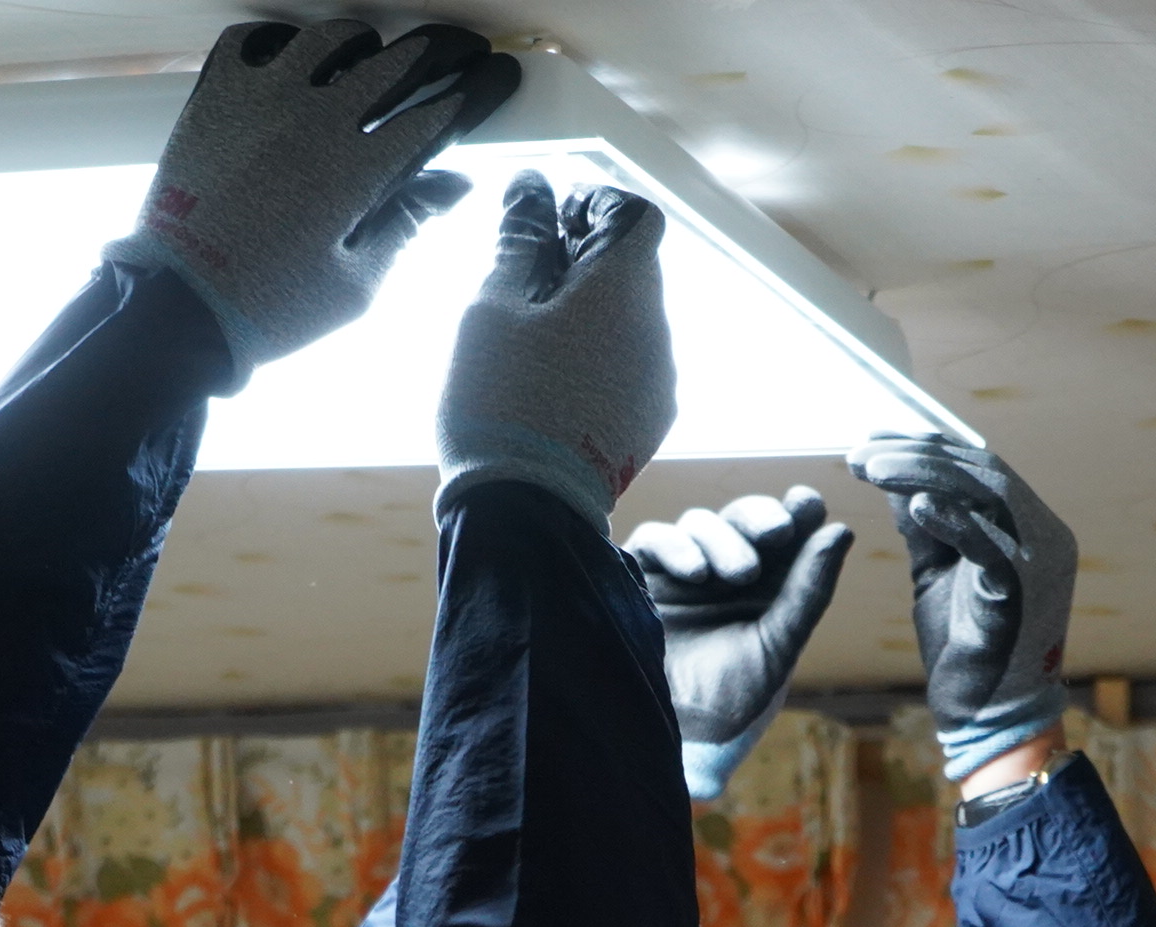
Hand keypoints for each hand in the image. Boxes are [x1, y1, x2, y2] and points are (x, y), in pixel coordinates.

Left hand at [107, 20, 519, 389]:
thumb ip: (405, 223)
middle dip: (442, 51)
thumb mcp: (354, 283)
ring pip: (331, 37)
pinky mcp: (216, 95)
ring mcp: (262, 98)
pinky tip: (294, 61)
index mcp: (359, 170)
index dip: (480, 89)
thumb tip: (453, 185)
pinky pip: (254, 39)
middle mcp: (316, 119)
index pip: (441, 110)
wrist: (176, 307)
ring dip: (364, 44)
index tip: (499, 77)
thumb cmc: (270, 307)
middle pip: (399, 59)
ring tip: (373, 55)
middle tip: (459, 51)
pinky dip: (282, 42)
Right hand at [437, 172, 676, 529]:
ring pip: (631, 320)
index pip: (633, 214)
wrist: (527, 509)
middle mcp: (658, 328)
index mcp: (624, 287)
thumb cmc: (501, 399)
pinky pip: (632, 366)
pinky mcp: (651, 421)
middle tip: (523, 282)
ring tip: (531, 343)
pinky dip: (600, 357)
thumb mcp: (495, 306)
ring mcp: (661, 379)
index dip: (590, 206)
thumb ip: (519, 239)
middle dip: (584, 260)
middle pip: (634, 268)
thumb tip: (532, 187)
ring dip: (591, 313)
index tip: (546, 224)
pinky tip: (552, 385)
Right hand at [623, 489, 853, 799]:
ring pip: (702, 521)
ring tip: (739, 575)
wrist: (675, 735)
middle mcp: (728, 570)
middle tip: (777, 533)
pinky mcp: (642, 576)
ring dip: (725, 538)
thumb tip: (841, 530)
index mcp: (770, 584)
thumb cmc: (731, 699)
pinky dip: (677, 546)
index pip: (788, 528)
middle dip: (762, 516)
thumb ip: (808, 592)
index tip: (806, 504)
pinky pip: (656, 538)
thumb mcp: (778, 647)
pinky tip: (697, 574)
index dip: (799, 508)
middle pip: (746, 515)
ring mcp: (684, 570)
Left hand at [845, 433, 1076, 780]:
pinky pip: (989, 545)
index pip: (978, 466)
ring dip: (924, 476)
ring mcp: (1040, 561)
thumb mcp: (937, 574)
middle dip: (917, 455)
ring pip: (985, 493)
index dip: (926, 446)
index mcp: (1029, 526)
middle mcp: (1044, 534)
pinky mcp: (1023, 592)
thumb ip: (925, 527)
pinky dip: (952, 521)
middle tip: (861, 452)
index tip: (873, 439)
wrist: (990, 718)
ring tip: (871, 468)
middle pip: (982, 470)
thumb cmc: (966, 649)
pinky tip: (910, 506)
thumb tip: (895, 480)